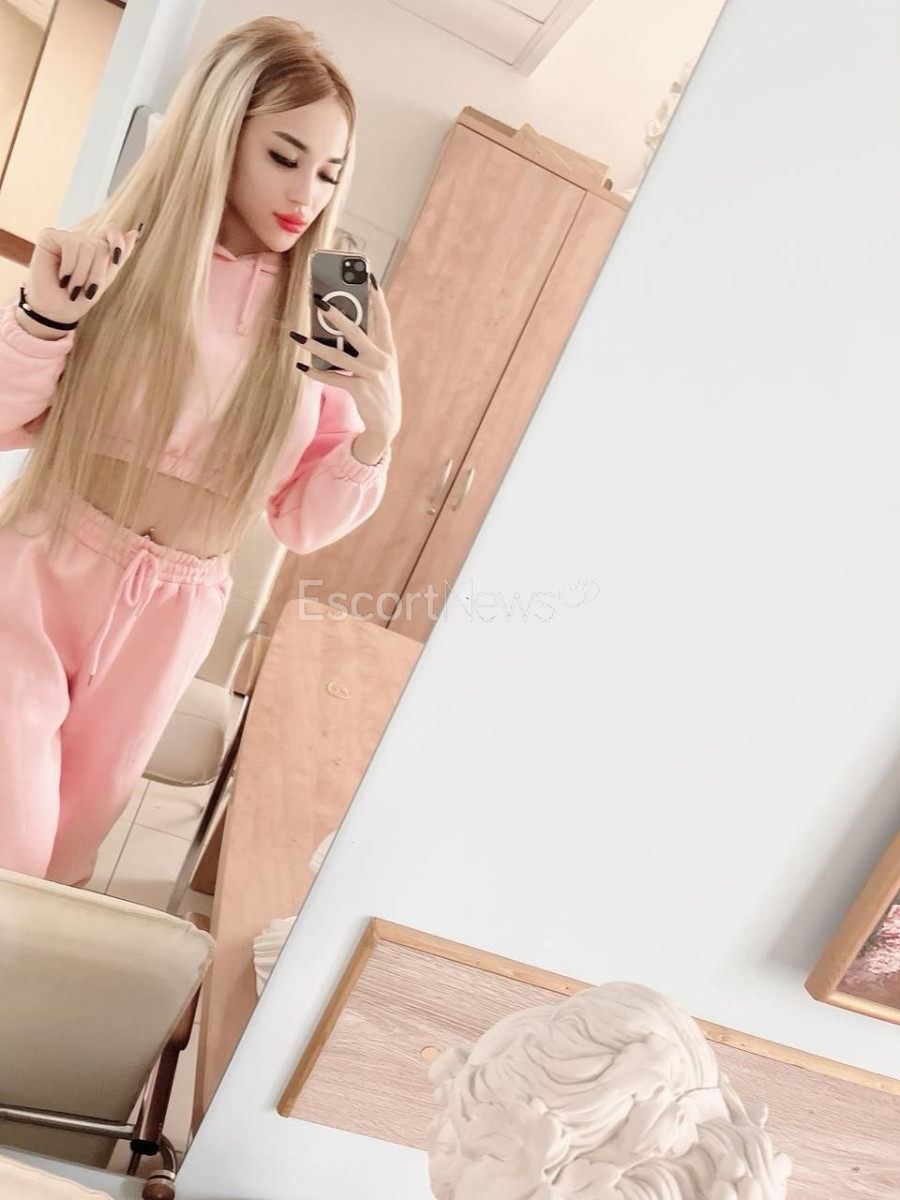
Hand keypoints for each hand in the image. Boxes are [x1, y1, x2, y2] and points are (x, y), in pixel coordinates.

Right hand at [18, 224, 141, 328]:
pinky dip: (69, 266)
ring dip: (81, 275)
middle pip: (101, 246)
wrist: (56, 312)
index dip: (117, 242)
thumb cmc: (80, 298)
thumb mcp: (104, 279)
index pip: (112, 231)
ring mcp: (66, 236)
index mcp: (96, 248)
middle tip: (86, 291)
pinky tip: (61, 279)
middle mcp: (82, 239)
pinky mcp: (49, 236)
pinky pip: (70, 244)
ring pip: (87, 247)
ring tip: (72, 289)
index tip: (117, 261)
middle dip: (96, 274)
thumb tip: (135, 232)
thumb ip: (119, 257)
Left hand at [290, 276, 402, 447]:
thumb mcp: (379, 363)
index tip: (369, 276)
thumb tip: (341, 325)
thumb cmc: (379, 387)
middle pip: (356, 332)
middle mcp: (381, 360)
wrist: (388, 422)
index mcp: (388, 349)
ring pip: (339, 356)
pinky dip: (316, 373)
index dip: (377, 297)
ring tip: (297, 336)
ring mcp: (371, 376)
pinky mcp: (361, 391)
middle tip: (318, 300)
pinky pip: (333, 379)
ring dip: (315, 345)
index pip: (383, 317)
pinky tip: (301, 367)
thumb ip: (367, 344)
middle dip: (336, 315)